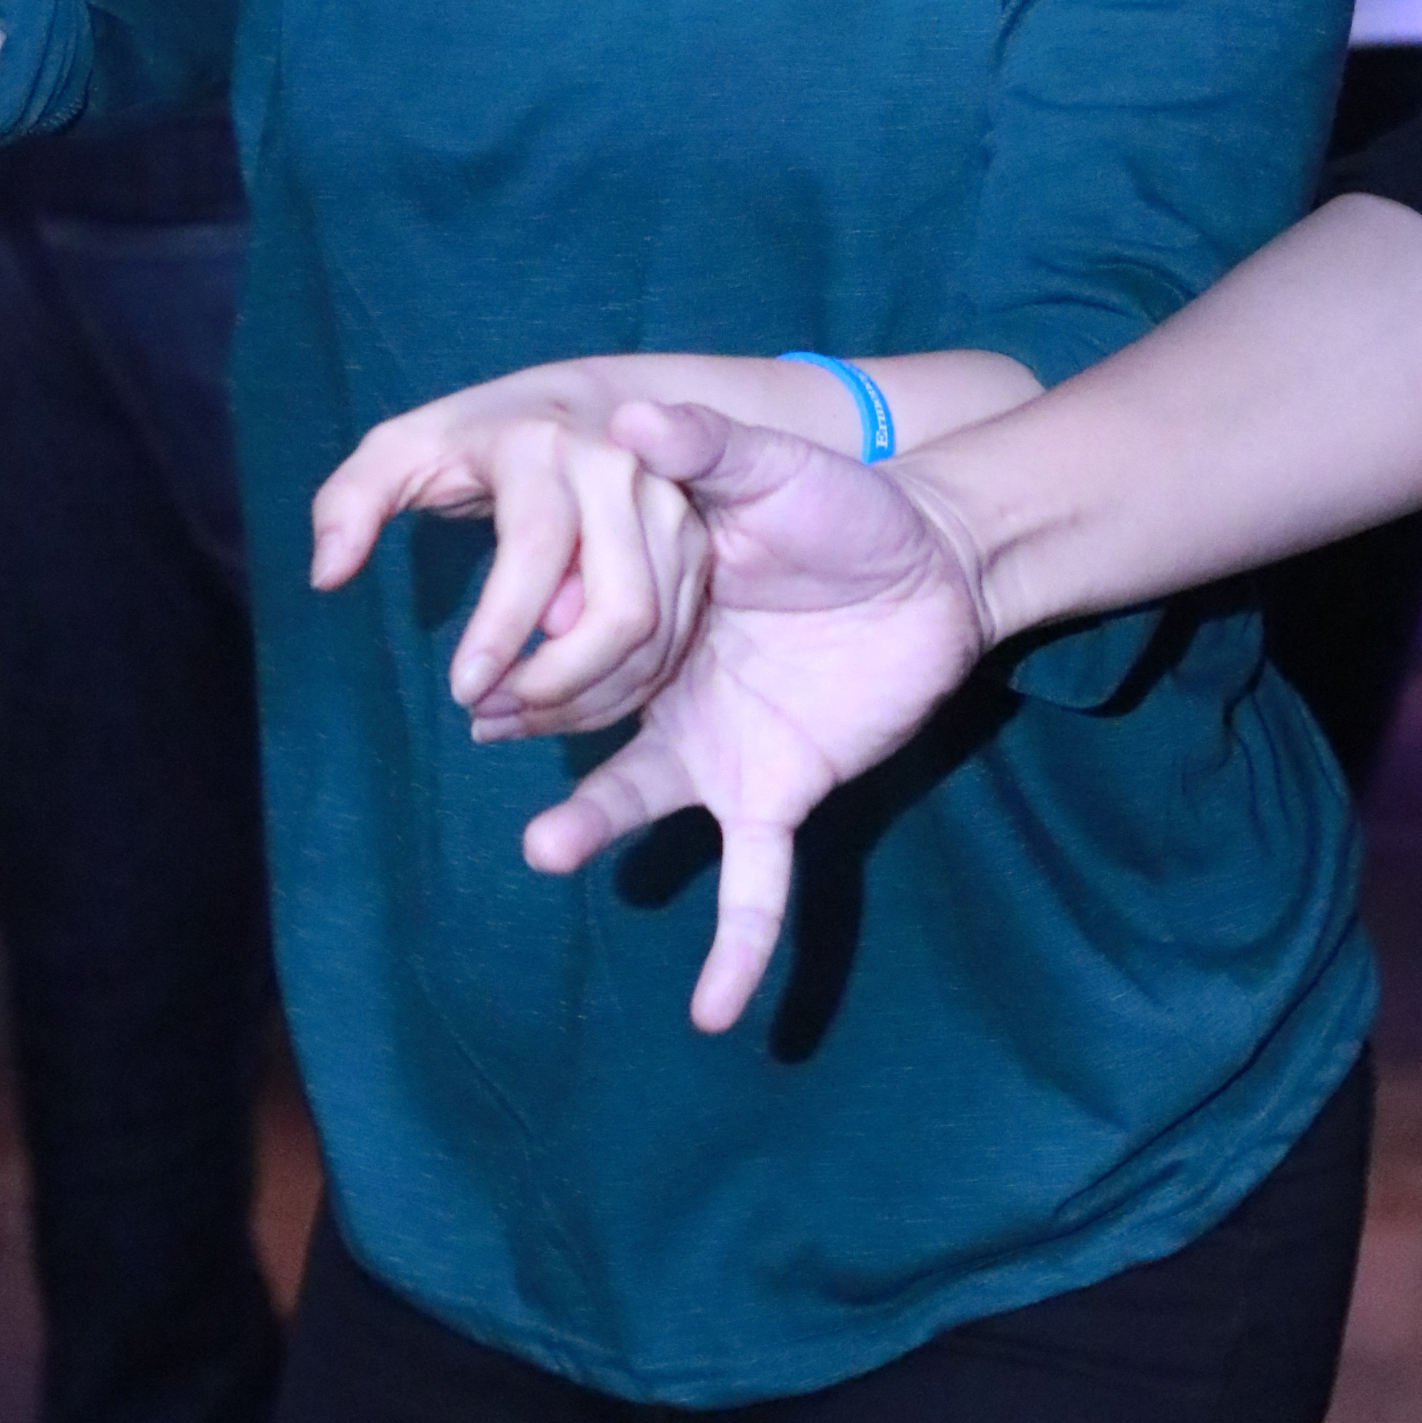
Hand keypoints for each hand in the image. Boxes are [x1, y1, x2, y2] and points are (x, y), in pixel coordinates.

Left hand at [312, 366, 711, 734]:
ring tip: (514, 716)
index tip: (460, 691)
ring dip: (588, 698)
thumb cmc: (479, 437)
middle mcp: (622, 473)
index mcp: (545, 446)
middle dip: (558, 682)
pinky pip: (673, 637)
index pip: (536, 548)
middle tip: (491, 713)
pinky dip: (622, 687)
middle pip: (621, 607)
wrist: (582, 403)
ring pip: (653, 634)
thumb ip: (350, 502)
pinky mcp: (696, 544)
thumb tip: (327, 574)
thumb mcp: (405, 449)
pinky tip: (563, 700)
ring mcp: (669, 508)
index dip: (500, 628)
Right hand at [503, 404, 993, 1034]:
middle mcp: (668, 684)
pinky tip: (714, 1012)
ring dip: (591, 825)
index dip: (532, 635)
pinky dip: (735, 948)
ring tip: (544, 848)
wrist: (939, 566)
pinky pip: (752, 885)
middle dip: (526, 725)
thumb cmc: (848, 505)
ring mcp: (720, 747)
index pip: (574, 627)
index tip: (488, 640)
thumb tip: (626, 411)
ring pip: (637, 796)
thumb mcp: (772, 468)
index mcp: (651, 605)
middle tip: (482, 726)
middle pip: (580, 717)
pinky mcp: (779, 793)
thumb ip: (704, 447)